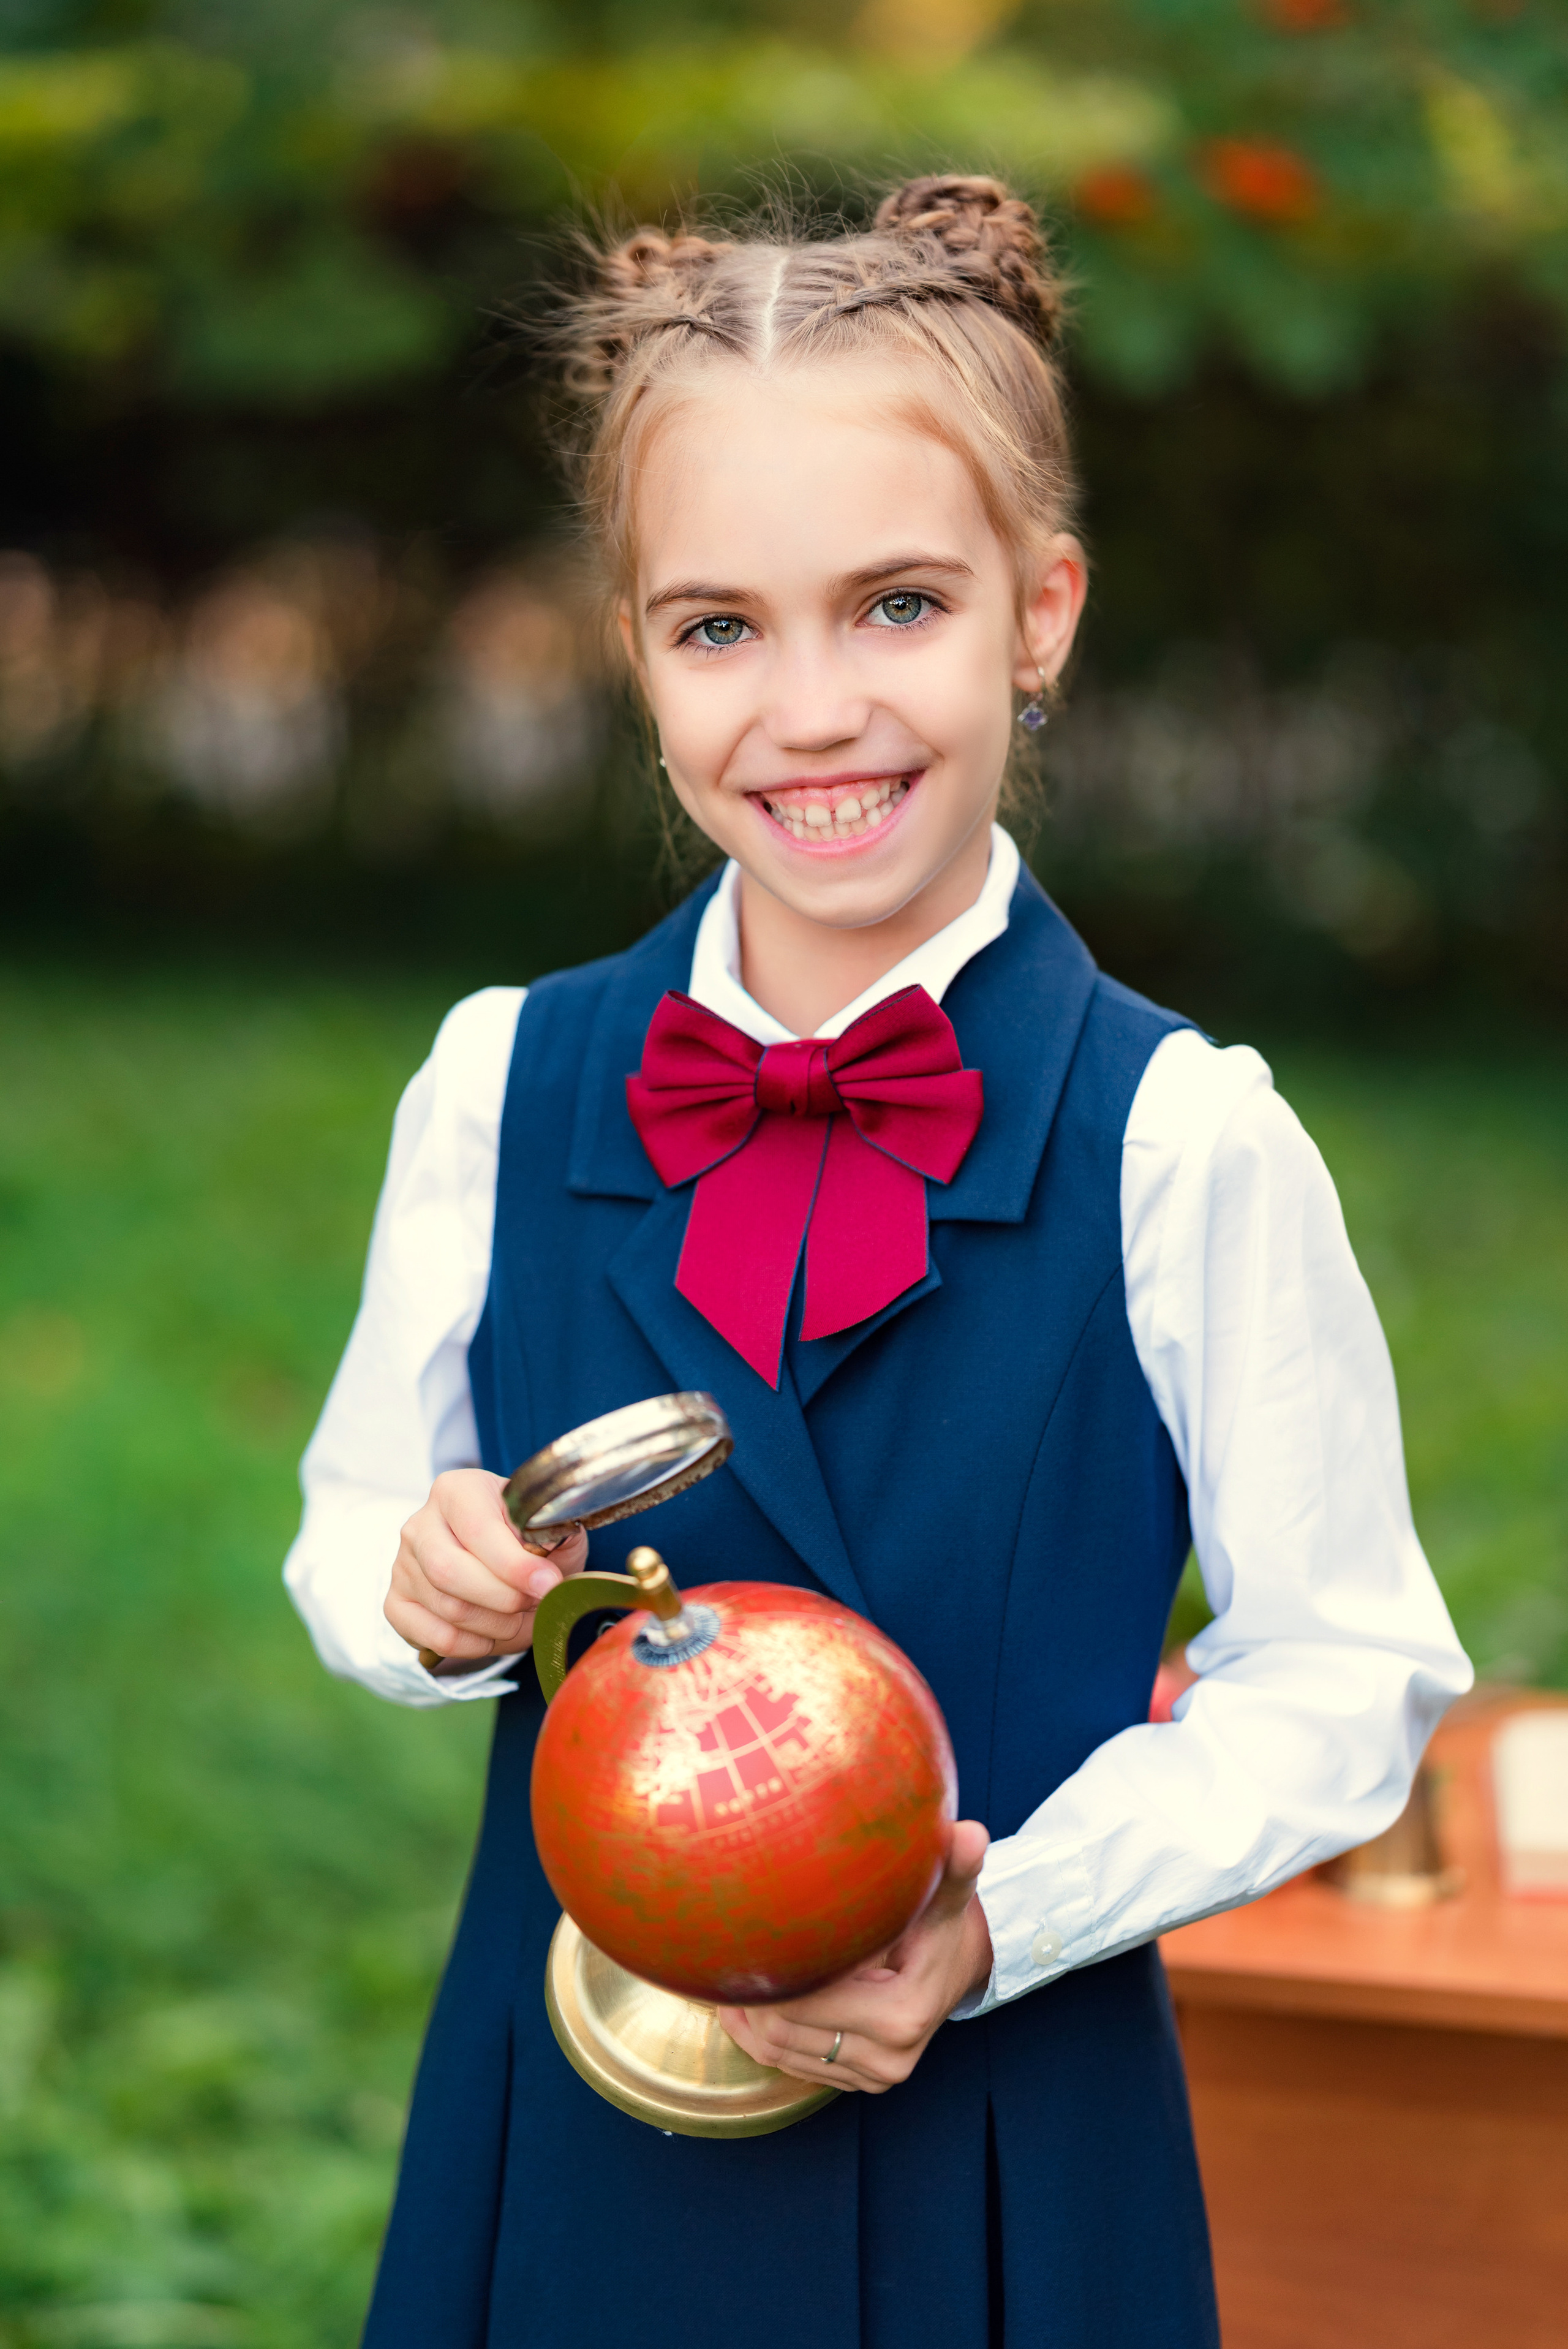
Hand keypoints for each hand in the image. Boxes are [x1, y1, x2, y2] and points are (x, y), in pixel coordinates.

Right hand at [385, 1469, 587, 1666]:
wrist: (497, 1559)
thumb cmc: (524, 1539)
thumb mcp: (546, 1527)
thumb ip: (553, 1536)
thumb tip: (547, 1563)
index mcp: (456, 1490)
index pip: (478, 1529)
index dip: (515, 1564)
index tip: (549, 1584)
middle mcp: (420, 1524)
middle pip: (449, 1572)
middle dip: (503, 1597)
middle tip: (535, 1602)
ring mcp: (403, 1565)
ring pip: (448, 1608)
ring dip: (496, 1623)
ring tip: (519, 1614)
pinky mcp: (396, 1603)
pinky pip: (436, 1637)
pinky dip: (474, 1645)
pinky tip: (492, 1631)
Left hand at [718, 1820, 991, 2094]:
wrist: (964, 1966)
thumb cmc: (944, 1924)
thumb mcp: (946, 1894)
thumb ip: (953, 1866)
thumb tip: (970, 1833)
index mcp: (902, 2015)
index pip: (808, 2001)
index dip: (773, 1974)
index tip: (747, 1939)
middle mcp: (888, 2057)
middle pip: (784, 2033)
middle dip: (752, 1997)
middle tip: (727, 1955)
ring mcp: (874, 2077)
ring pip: (780, 2055)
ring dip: (748, 2021)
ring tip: (729, 1978)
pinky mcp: (859, 2083)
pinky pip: (793, 2068)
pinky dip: (764, 2040)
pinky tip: (747, 2005)